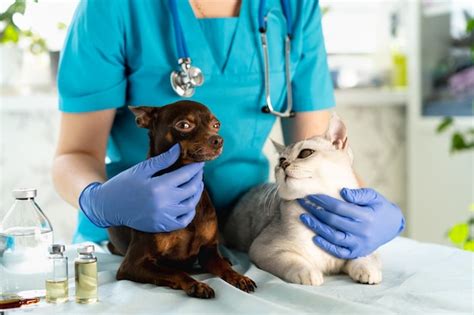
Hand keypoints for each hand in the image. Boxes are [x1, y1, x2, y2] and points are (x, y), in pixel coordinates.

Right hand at [79, 144, 203, 232]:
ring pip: (190, 204)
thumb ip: (163, 160)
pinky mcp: (162, 226)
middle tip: (198, 171)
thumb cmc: (124, 184)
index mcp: (159, 186)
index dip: (196, 167)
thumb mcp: (142, 169)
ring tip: (196, 184)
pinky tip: (189, 203)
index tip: (200, 162)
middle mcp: (164, 203)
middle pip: (191, 189)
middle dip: (198, 178)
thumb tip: (179, 149)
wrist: (109, 206)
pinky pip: (184, 220)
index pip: (186, 175)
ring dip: (197, 193)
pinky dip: (190, 211)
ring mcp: (164, 216)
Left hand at [298, 188, 404, 258]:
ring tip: (304, 218)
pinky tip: (315, 237)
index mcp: (366, 216)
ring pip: (333, 237)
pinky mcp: (357, 252)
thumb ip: (359, 194)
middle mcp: (362, 232)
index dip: (324, 201)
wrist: (392, 225)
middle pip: (333, 221)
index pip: (340, 208)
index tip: (311, 195)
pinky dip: (326, 245)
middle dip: (316, 211)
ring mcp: (359, 244)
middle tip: (303, 203)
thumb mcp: (374, 196)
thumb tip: (343, 192)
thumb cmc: (379, 207)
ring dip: (317, 227)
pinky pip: (339, 251)